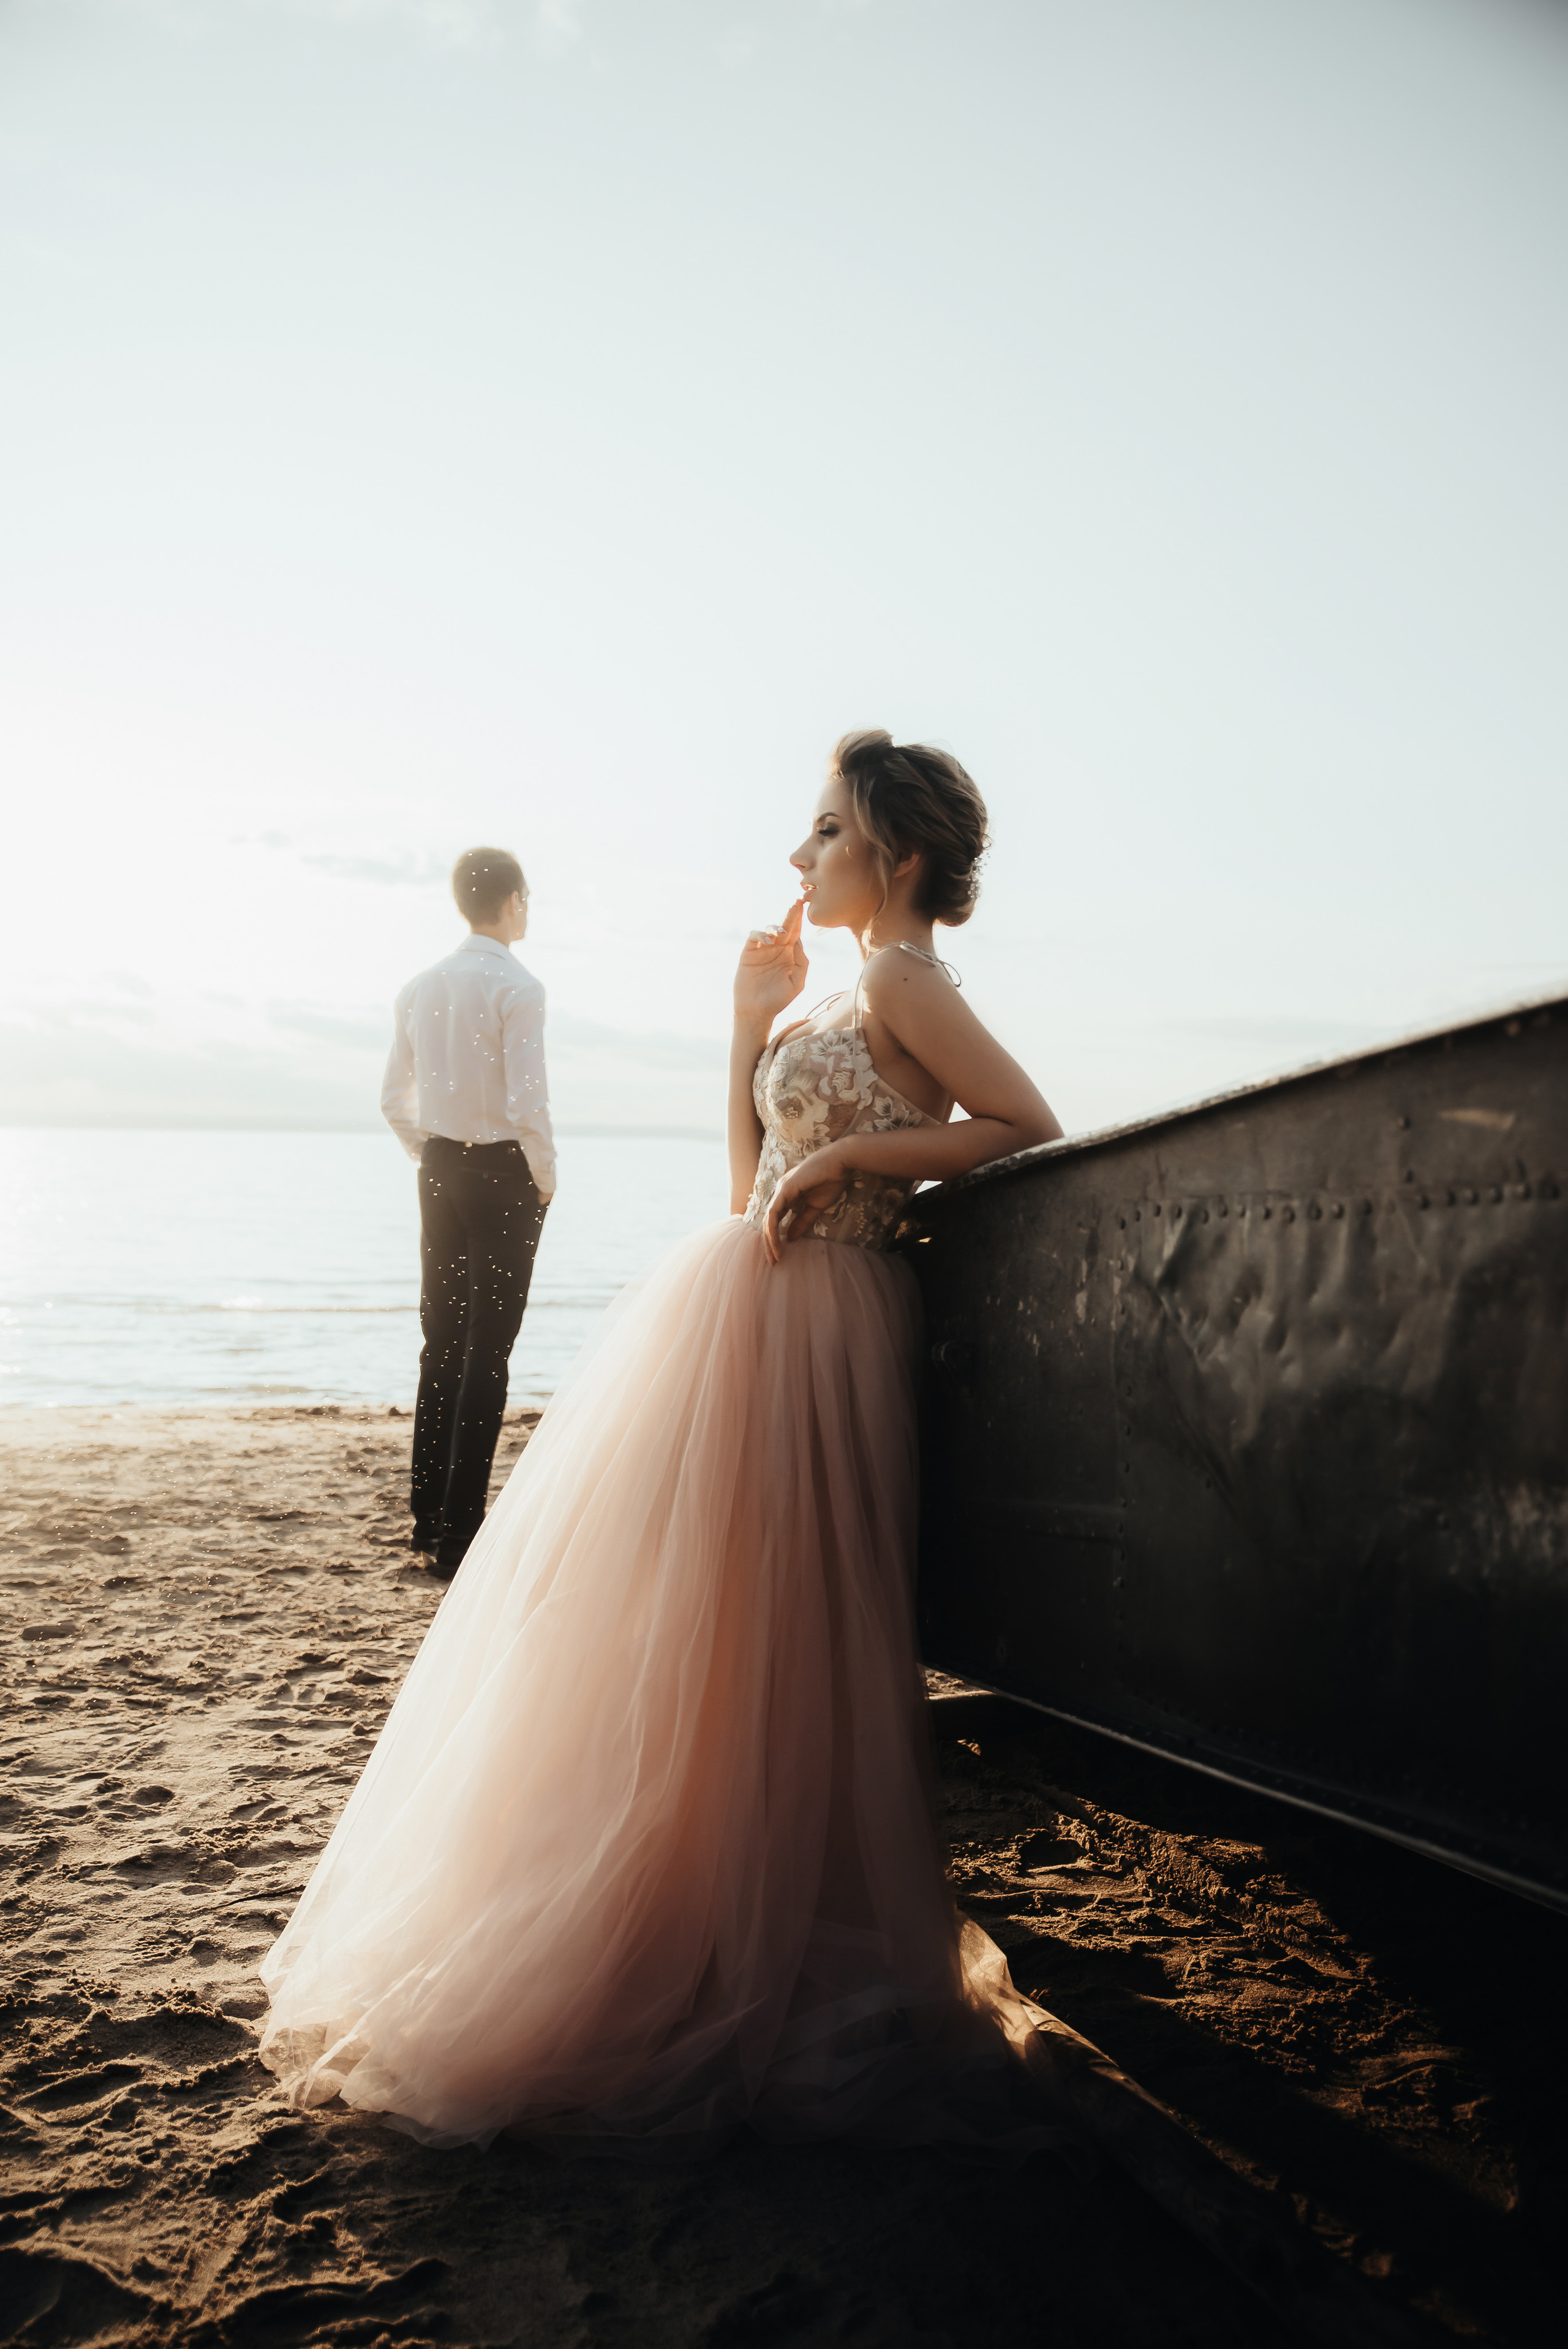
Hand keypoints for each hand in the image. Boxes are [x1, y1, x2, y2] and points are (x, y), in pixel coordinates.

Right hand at [734, 898, 808, 1032]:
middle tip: (797, 904)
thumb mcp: (797, 983)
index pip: (796, 933)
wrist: (757, 1011)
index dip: (800, 920)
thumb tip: (798, 941)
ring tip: (781, 935)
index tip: (805, 907)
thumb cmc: (778, 999)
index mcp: (790, 955)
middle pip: (785, 927)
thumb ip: (802, 962)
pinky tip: (768, 943)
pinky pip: (754, 936)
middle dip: (791, 915)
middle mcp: (776, 949)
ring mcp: (762, 950)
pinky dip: (760, 934)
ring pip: (769, 929)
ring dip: (776, 928)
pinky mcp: (749, 953)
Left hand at [762, 1146, 847, 1262]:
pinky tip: (777, 1242)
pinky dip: (774, 1229)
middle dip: (769, 1243)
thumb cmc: (831, 1180)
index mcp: (787, 1194)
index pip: (776, 1220)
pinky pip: (774, 1213)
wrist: (840, 1163)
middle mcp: (781, 1191)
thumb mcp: (815, 1207)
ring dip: (770, 1239)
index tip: (779, 1255)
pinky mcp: (785, 1189)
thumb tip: (790, 1238)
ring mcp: (781, 1189)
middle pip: (769, 1221)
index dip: (775, 1238)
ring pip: (769, 1219)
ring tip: (775, 1256)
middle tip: (774, 1261)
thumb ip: (802, 1221)